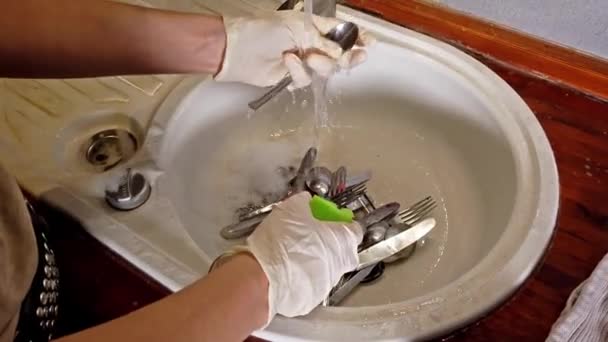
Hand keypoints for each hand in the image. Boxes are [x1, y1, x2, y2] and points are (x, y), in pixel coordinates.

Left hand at [214, 10, 373, 88]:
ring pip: (324, 70)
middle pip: (339, 55)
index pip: (342, 32)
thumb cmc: (265, 30)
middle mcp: (311, 44)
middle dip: (346, 57)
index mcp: (314, 26)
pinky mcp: (291, 78)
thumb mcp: (300, 29)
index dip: (358, 39)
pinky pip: (304, 80)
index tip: (371, 44)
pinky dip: (298, 72)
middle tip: (350, 58)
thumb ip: (324, 42)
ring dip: (319, 64)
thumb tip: (344, 53)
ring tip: (307, 56)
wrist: (237, 49)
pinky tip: (287, 62)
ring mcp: (302, 62)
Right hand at [245, 192, 361, 324]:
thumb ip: (304, 203)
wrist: (264, 276)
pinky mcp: (313, 299)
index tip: (326, 218)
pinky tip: (287, 268)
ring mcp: (329, 283)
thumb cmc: (283, 242)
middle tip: (310, 234)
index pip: (354, 227)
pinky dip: (303, 275)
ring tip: (293, 252)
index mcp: (344, 239)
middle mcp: (342, 263)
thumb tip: (304, 202)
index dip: (339, 221)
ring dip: (315, 259)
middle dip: (329, 242)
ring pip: (327, 267)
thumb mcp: (292, 208)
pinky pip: (312, 282)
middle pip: (342, 249)